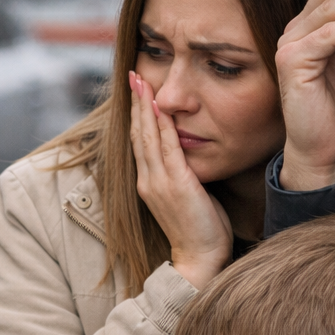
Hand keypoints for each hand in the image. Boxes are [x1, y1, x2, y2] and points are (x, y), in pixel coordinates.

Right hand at [128, 71, 231, 290]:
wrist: (200, 260)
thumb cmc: (201, 231)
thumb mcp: (189, 197)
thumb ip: (184, 176)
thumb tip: (191, 159)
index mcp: (150, 182)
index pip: (140, 142)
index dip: (138, 114)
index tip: (138, 90)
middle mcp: (148, 180)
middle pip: (138, 133)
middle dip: (136, 102)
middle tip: (133, 74)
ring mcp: (158, 182)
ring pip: (147, 136)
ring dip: (144, 106)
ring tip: (141, 81)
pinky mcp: (175, 185)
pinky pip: (166, 148)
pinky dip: (160, 125)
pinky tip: (159, 106)